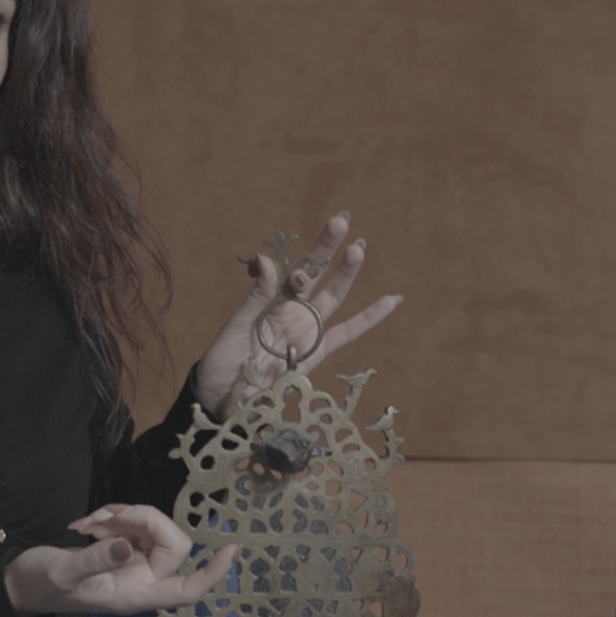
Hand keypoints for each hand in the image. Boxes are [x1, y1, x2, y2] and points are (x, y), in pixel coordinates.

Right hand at [3, 504, 238, 616]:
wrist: (23, 582)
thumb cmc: (42, 585)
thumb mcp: (65, 574)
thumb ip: (95, 560)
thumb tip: (124, 545)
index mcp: (135, 596)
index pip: (186, 589)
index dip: (211, 573)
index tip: (232, 550)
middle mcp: (140, 579)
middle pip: (170, 543)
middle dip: (143, 521)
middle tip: (107, 516)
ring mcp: (132, 561)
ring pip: (149, 527)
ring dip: (120, 516)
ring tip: (87, 524)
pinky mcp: (120, 546)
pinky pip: (131, 523)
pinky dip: (110, 516)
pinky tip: (84, 524)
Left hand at [194, 212, 402, 418]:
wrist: (224, 398)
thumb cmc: (224, 361)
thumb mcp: (237, 326)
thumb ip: (256, 297)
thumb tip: (265, 259)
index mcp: (269, 301)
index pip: (290, 269)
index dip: (299, 253)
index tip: (303, 239)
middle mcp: (291, 312)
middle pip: (314, 275)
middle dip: (327, 248)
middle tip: (342, 218)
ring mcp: (305, 331)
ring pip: (332, 297)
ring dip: (346, 273)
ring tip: (360, 247)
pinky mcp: (316, 354)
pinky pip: (346, 334)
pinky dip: (369, 318)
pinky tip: (392, 300)